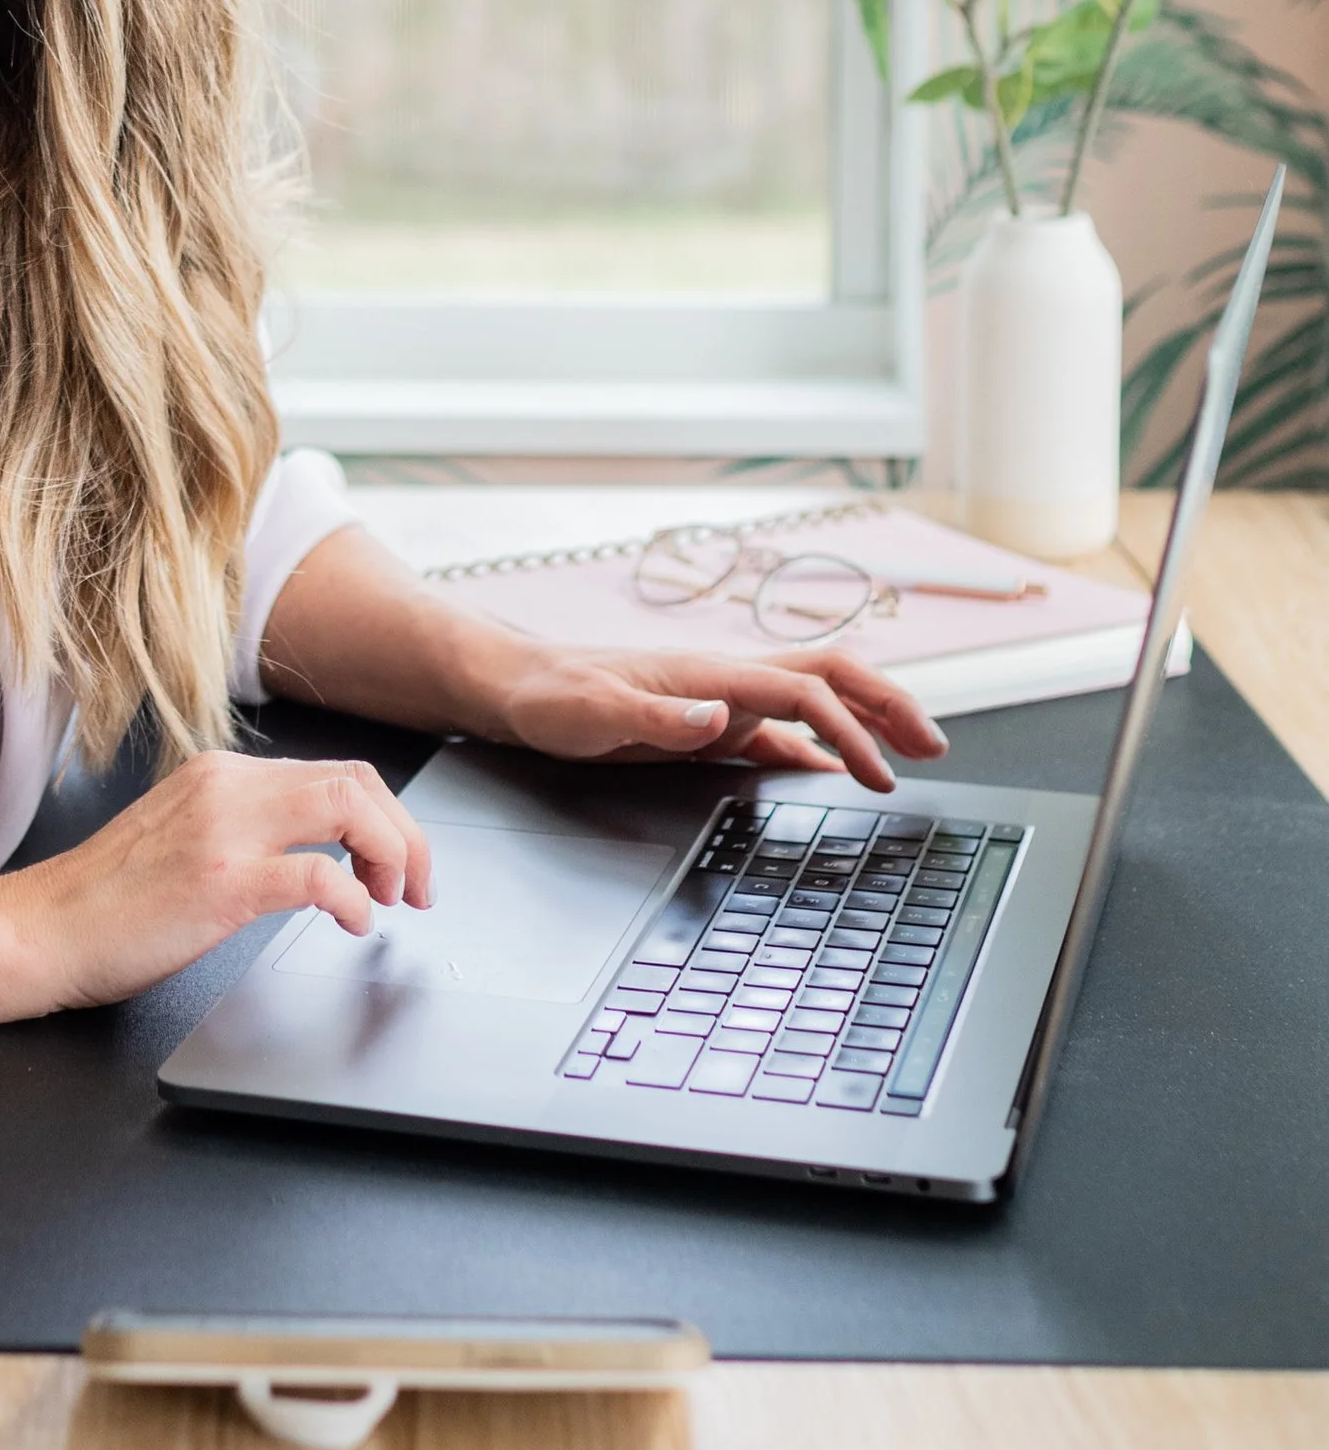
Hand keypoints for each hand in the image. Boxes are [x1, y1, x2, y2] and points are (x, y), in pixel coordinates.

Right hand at [0, 751, 432, 1014]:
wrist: (40, 930)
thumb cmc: (106, 901)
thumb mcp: (183, 837)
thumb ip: (243, 827)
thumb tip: (316, 848)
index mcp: (221, 774)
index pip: (336, 772)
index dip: (387, 818)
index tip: (400, 865)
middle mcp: (227, 787)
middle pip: (357, 781)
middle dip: (407, 836)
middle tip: (417, 888)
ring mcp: (224, 830)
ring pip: (348, 808)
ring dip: (392, 856)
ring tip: (391, 901)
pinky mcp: (220, 881)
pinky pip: (318, 874)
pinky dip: (353, 900)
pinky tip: (351, 923)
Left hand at [492, 642, 945, 793]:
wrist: (516, 689)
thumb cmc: (549, 696)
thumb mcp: (593, 712)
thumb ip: (655, 714)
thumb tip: (715, 717)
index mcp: (709, 673)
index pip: (805, 693)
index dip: (850, 731)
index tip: (878, 776)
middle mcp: (726, 680)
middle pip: (831, 675)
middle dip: (888, 704)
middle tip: (933, 745)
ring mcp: (722, 701)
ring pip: (815, 699)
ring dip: (866, 719)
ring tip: (909, 752)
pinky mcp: (708, 727)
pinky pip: (780, 734)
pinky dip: (820, 749)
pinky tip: (839, 774)